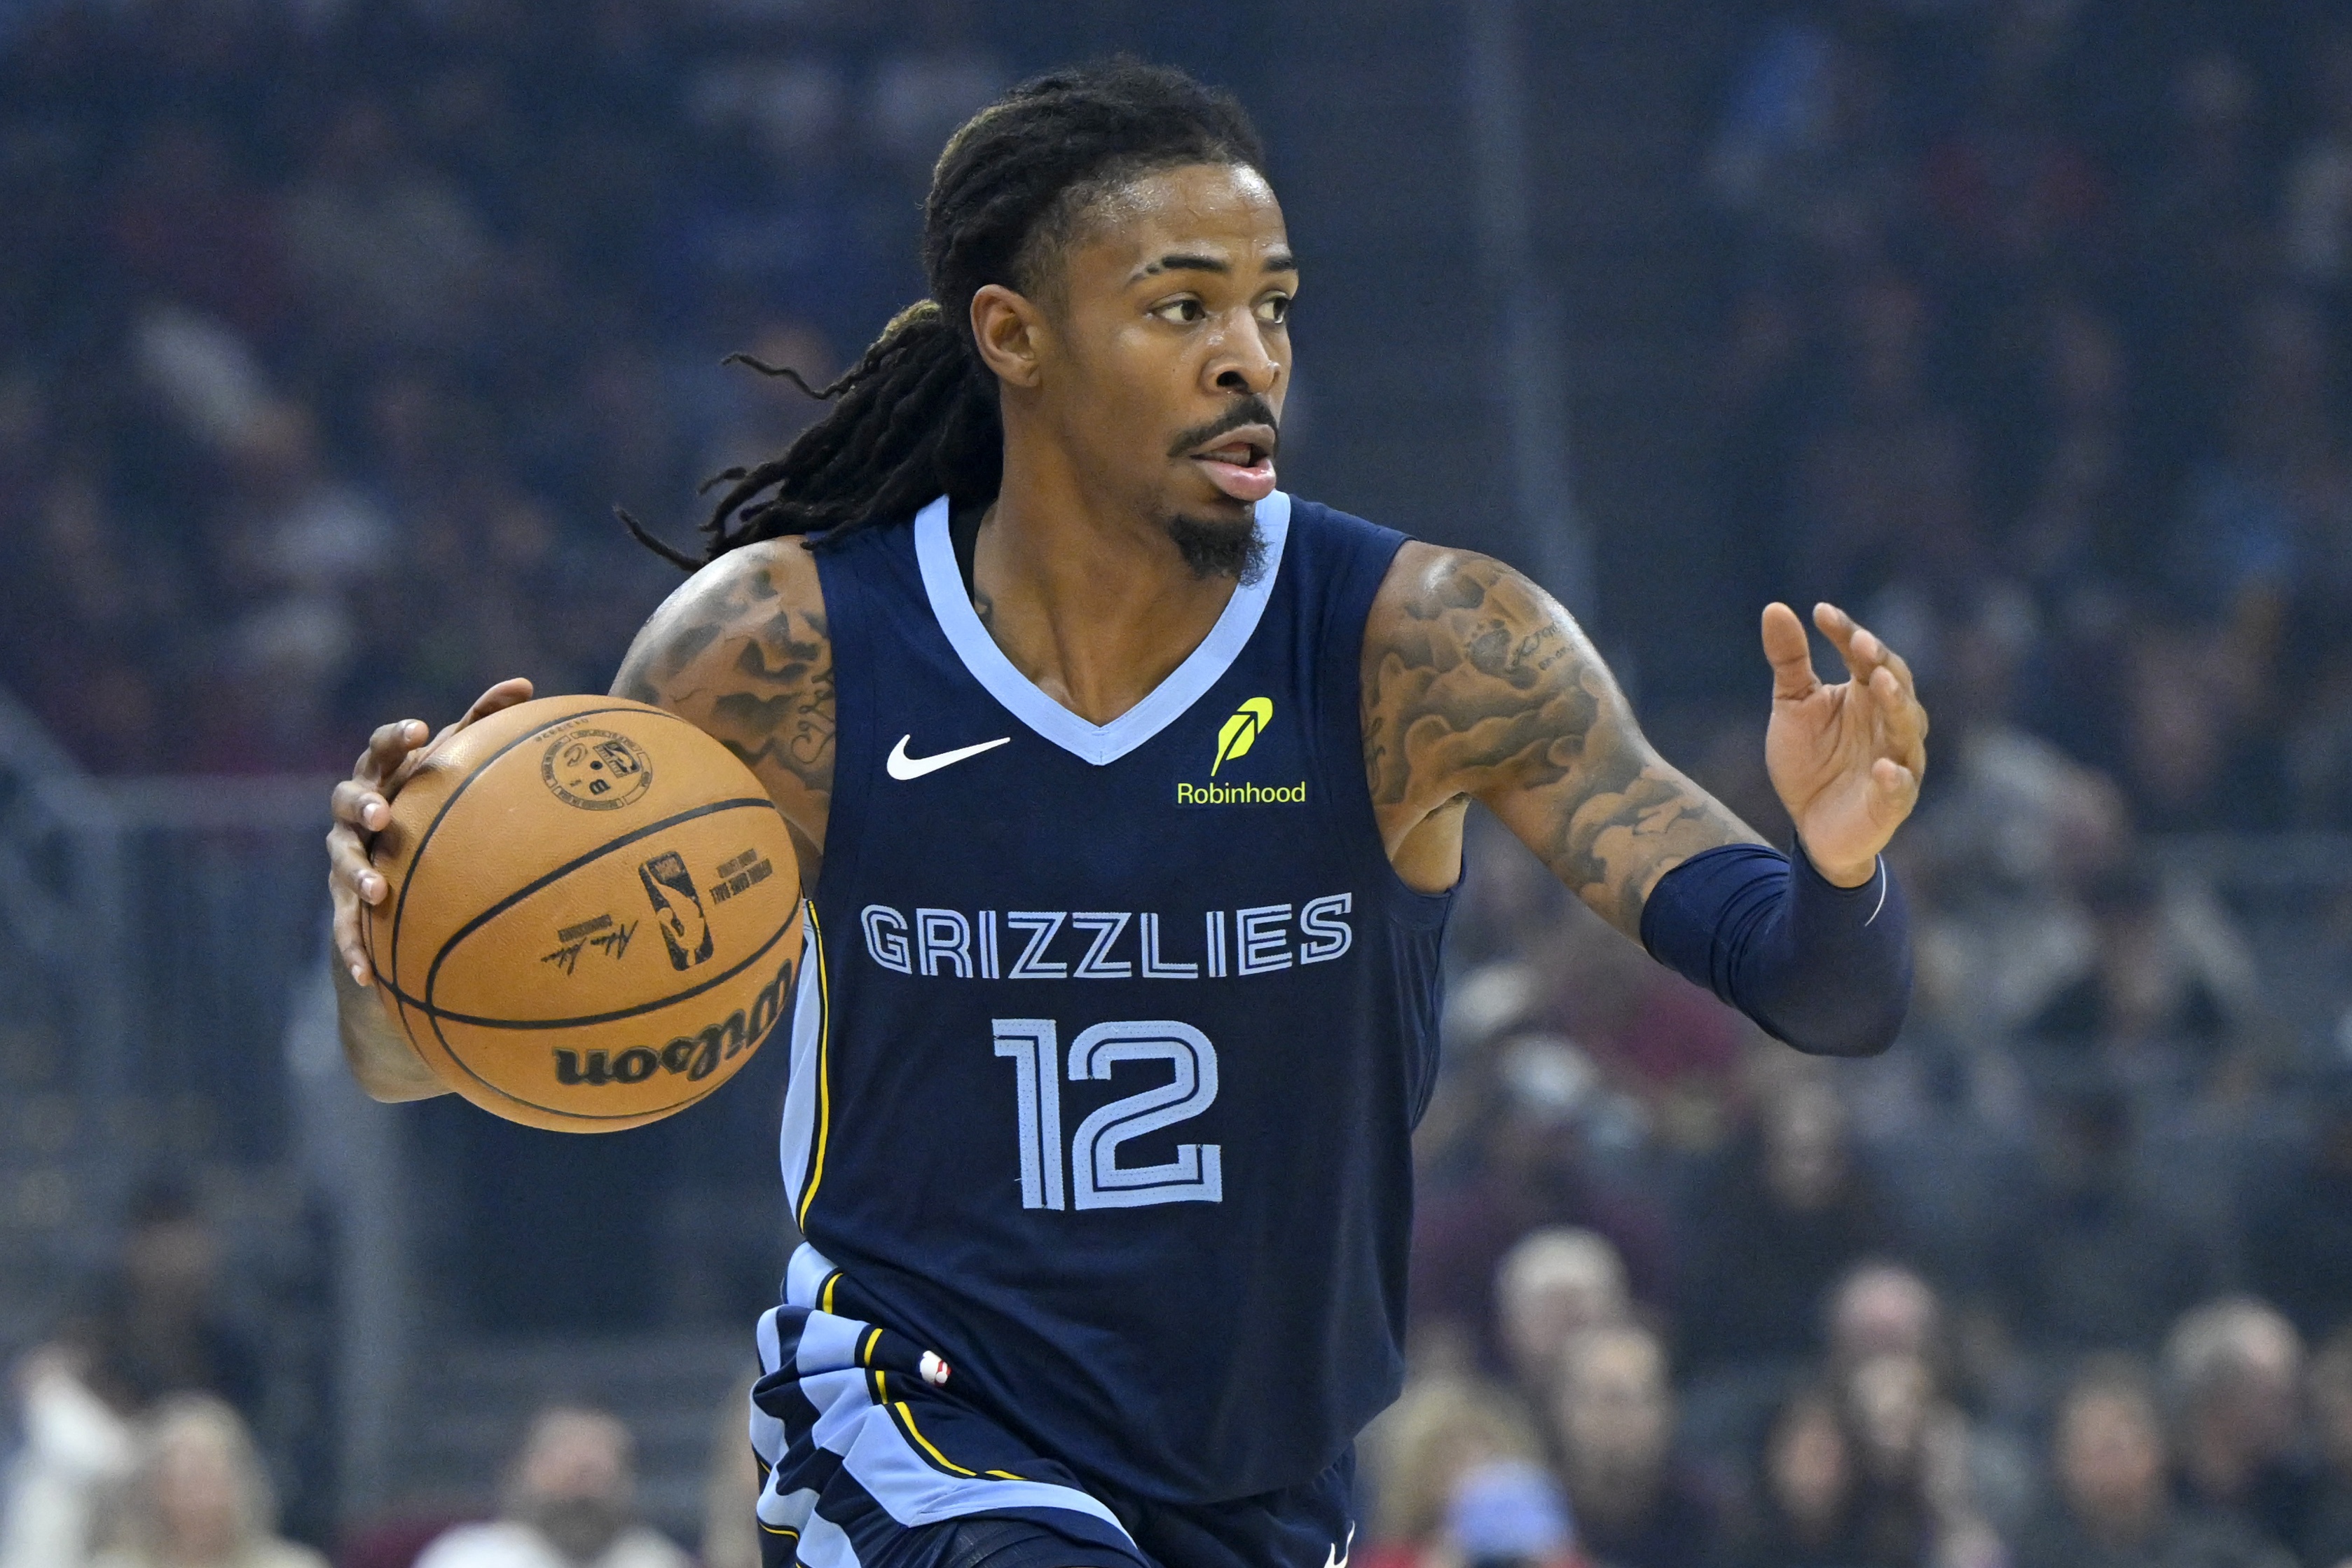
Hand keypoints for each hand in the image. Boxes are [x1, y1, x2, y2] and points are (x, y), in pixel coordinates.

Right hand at [327, 678, 533, 985]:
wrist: (397, 874)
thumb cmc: (433, 806)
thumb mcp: (457, 768)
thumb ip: (483, 725)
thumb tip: (526, 684)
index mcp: (383, 777)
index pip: (382, 750)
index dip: (396, 739)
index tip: (422, 732)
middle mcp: (356, 815)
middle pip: (346, 800)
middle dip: (361, 804)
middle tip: (383, 813)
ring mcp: (345, 859)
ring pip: (341, 862)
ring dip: (356, 875)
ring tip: (377, 890)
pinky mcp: (344, 906)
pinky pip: (345, 930)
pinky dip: (355, 950)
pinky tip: (370, 977)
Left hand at [1761, 603, 1927, 885]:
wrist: (1810, 825)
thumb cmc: (1810, 760)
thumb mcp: (1792, 706)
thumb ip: (1789, 661)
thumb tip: (1774, 607)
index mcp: (1866, 694)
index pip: (1864, 655)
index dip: (1846, 633)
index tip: (1821, 612)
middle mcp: (1890, 721)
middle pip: (1896, 683)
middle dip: (1880, 663)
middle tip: (1860, 643)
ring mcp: (1896, 760)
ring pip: (1907, 728)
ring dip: (1896, 705)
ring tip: (1879, 682)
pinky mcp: (1893, 801)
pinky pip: (1900, 787)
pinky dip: (1894, 777)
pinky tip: (1883, 768)